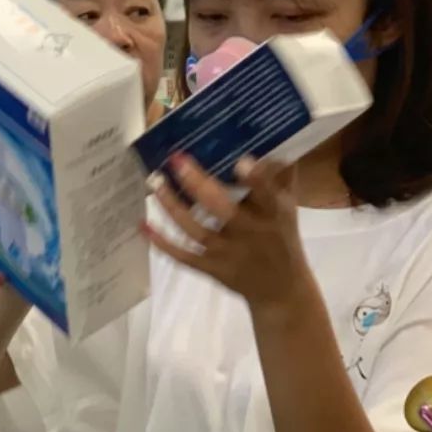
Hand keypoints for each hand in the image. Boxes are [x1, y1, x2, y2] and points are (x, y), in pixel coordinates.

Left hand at [146, 155, 310, 310]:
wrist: (280, 291)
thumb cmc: (283, 239)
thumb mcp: (288, 209)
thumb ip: (280, 177)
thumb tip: (271, 140)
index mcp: (273, 215)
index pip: (268, 195)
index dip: (255, 180)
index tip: (239, 161)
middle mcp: (250, 234)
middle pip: (223, 211)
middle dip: (198, 185)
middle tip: (176, 160)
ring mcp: (229, 254)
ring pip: (197, 231)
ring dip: (173, 207)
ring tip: (155, 183)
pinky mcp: (212, 269)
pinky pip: (183, 256)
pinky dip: (162, 242)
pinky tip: (143, 224)